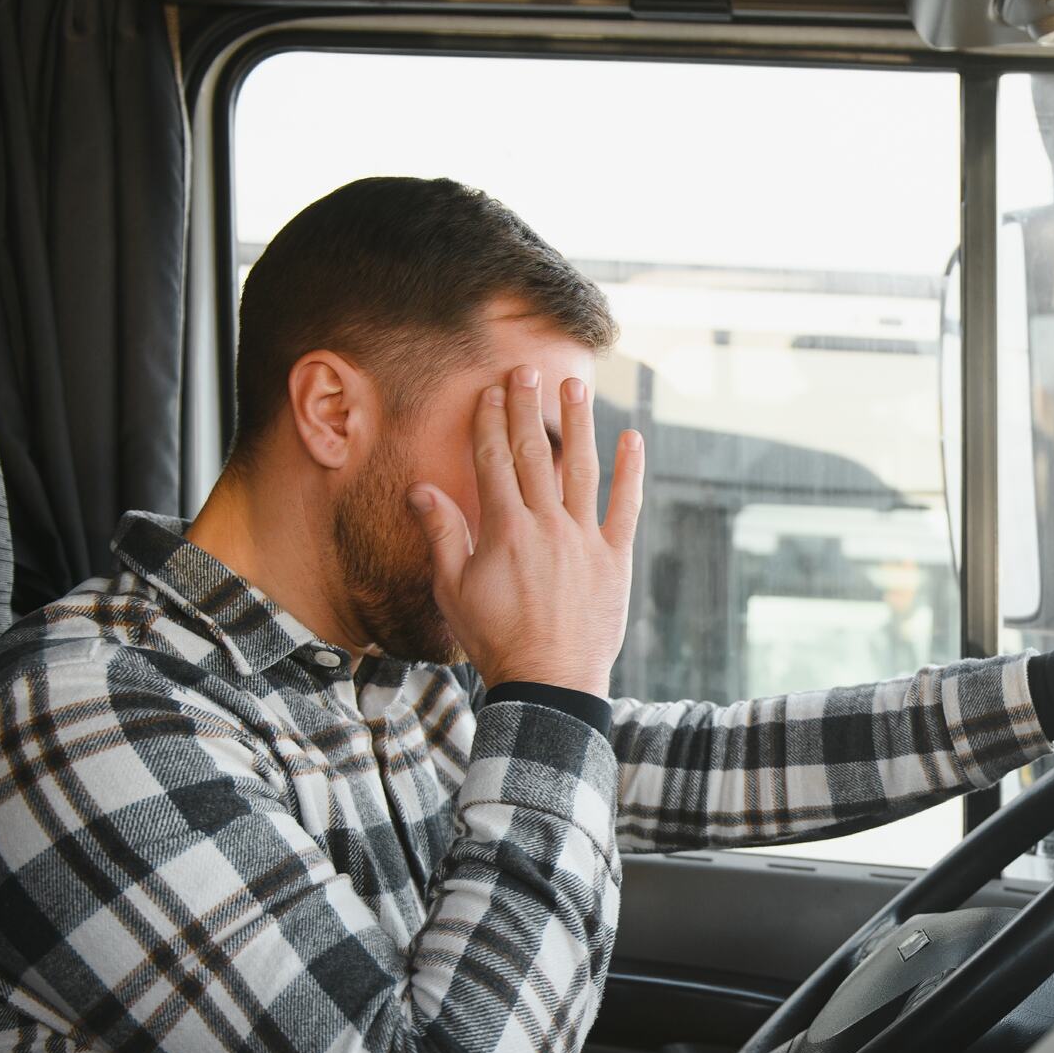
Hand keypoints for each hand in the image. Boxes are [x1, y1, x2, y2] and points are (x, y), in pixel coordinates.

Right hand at [408, 365, 643, 693]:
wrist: (549, 680)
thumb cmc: (495, 639)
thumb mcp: (454, 590)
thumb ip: (443, 535)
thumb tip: (420, 490)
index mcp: (503, 529)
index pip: (493, 462)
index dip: (490, 423)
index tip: (489, 392)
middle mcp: (545, 524)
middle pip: (534, 454)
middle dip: (527, 409)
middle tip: (525, 372)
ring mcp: (583, 538)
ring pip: (580, 468)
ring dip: (577, 424)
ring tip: (573, 387)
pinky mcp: (614, 558)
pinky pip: (624, 506)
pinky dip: (630, 472)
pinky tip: (633, 439)